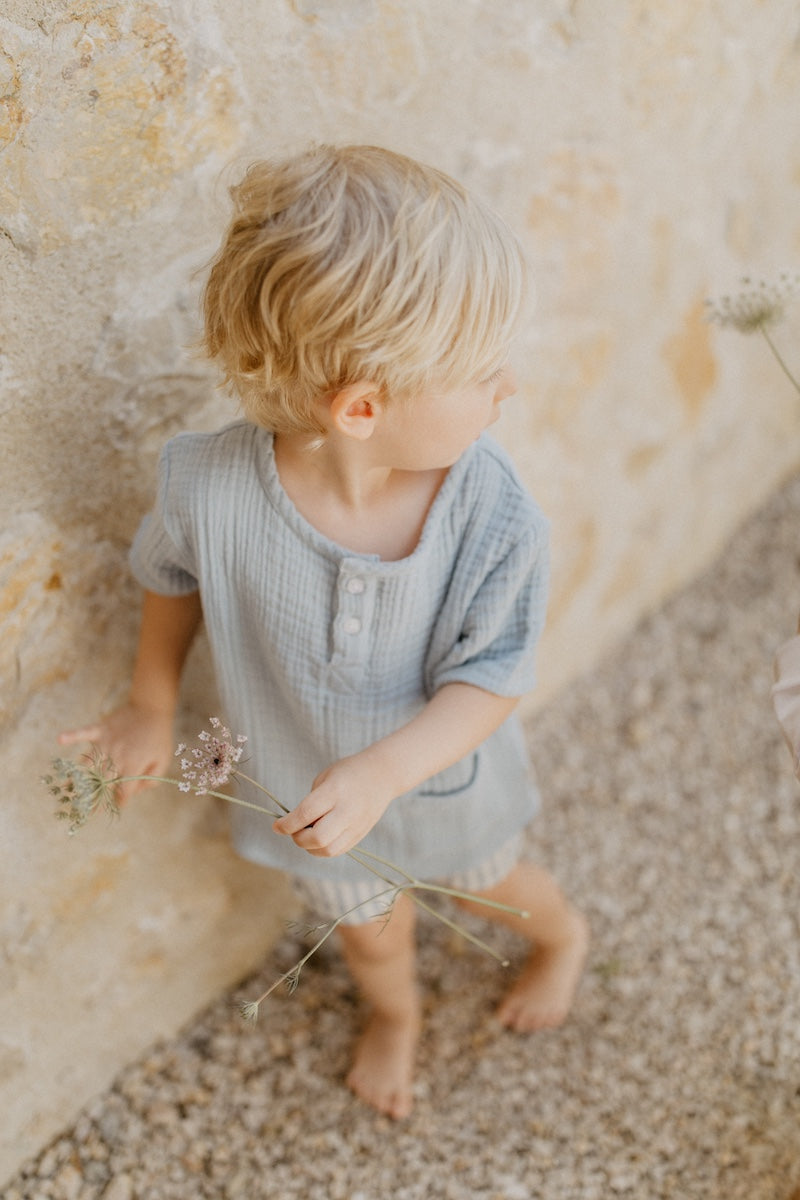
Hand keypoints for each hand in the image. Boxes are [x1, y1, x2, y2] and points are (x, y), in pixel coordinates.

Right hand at [58, 703, 175, 803]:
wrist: (152, 708)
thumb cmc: (159, 736)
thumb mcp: (163, 760)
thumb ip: (152, 779)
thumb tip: (136, 790)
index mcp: (132, 766)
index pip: (123, 791)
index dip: (120, 801)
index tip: (115, 808)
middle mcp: (116, 757)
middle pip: (102, 783)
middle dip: (95, 799)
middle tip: (87, 812)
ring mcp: (106, 743)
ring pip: (89, 763)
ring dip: (77, 777)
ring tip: (66, 790)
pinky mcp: (100, 729)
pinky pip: (83, 733)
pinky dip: (72, 735)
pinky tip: (60, 739)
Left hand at [272, 751, 396, 857]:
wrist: (383, 774)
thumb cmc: (348, 772)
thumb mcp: (325, 777)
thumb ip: (311, 802)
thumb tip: (296, 825)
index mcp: (335, 790)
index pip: (306, 813)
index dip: (287, 824)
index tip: (277, 826)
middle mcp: (347, 810)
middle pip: (318, 837)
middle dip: (298, 838)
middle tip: (293, 830)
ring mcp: (356, 824)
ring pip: (328, 849)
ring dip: (310, 847)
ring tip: (307, 834)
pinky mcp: (361, 834)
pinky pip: (337, 851)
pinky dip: (322, 849)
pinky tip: (318, 839)